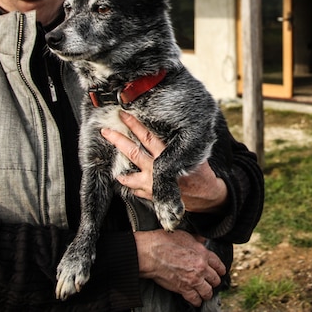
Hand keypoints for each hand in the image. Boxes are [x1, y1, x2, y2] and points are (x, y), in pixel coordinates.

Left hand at [102, 111, 228, 212]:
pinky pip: (134, 190)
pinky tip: (125, 180)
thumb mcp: (191, 152)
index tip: (123, 115)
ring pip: (128, 176)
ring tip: (110, 163)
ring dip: (118, 169)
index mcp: (167, 156)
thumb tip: (169, 125)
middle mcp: (156, 170)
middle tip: (105, 131)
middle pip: (132, 152)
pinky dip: (129, 184)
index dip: (134, 125)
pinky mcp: (151, 196)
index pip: (147, 137)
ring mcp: (151, 185)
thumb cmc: (200, 172)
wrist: (205, 196)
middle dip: (118, 140)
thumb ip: (177, 143)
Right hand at [134, 229, 225, 305]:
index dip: (220, 269)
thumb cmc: (164, 242)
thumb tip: (202, 240)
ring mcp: (193, 279)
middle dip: (214, 281)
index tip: (220, 272)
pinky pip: (195, 299)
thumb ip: (197, 240)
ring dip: (207, 293)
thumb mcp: (185, 236)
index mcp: (203, 254)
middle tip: (212, 282)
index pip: (219, 265)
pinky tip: (196, 300)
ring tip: (206, 293)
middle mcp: (201, 268)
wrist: (151, 253)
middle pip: (215, 279)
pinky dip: (196, 301)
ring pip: (208, 291)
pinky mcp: (183, 289)